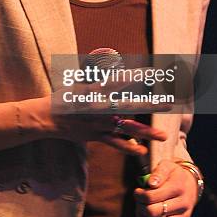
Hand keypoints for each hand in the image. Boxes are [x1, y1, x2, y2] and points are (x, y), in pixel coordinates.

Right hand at [46, 85, 167, 155]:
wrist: (46, 118)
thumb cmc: (64, 97)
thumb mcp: (80, 82)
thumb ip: (98, 77)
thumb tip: (113, 66)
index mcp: (96, 90)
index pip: (120, 81)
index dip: (136, 76)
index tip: (153, 73)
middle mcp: (100, 107)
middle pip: (131, 105)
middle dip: (151, 104)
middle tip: (170, 103)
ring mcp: (99, 123)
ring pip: (127, 128)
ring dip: (146, 132)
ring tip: (163, 136)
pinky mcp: (95, 136)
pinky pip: (115, 143)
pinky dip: (128, 147)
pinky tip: (141, 151)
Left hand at [133, 160, 197, 216]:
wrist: (190, 182)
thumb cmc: (174, 174)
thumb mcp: (167, 166)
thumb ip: (158, 173)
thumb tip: (150, 184)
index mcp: (177, 187)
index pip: (151, 197)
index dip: (139, 195)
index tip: (137, 191)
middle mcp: (182, 204)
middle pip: (153, 212)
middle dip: (140, 207)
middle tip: (138, 201)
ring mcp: (184, 216)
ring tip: (141, 211)